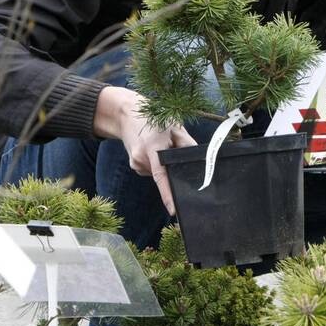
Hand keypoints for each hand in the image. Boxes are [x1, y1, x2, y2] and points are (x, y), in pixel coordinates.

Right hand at [94, 86, 196, 214]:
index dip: (168, 195)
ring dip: (164, 165)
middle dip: (172, 171)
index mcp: (153, 147)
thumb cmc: (154, 119)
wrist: (126, 114)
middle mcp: (142, 158)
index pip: (162, 176)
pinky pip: (152, 171)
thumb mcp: (174, 126)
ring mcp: (136, 163)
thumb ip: (187, 144)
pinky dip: (157, 165)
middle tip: (174, 154)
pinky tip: (153, 150)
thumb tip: (199, 161)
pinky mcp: (134, 165)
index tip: (173, 211)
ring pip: (158, 174)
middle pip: (163, 176)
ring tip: (161, 146)